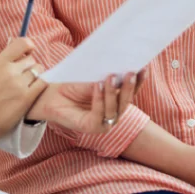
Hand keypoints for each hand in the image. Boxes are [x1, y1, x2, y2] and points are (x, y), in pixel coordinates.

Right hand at [0, 37, 45, 145]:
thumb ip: (3, 63)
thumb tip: (17, 55)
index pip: (21, 43)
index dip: (28, 46)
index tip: (28, 52)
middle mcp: (10, 70)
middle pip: (31, 59)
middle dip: (30, 66)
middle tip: (24, 76)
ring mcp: (19, 83)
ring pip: (39, 70)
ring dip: (36, 76)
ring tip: (28, 85)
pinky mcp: (27, 97)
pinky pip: (42, 83)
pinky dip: (40, 85)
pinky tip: (34, 90)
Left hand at [27, 72, 142, 133]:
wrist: (51, 95)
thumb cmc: (72, 84)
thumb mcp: (92, 77)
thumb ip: (107, 76)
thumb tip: (122, 66)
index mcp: (116, 101)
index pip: (131, 92)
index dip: (139, 82)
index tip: (144, 67)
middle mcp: (113, 113)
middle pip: (126, 102)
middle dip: (129, 87)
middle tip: (130, 72)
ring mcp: (103, 123)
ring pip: (115, 109)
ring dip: (113, 93)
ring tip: (110, 77)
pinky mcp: (91, 128)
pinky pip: (99, 114)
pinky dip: (100, 100)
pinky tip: (97, 86)